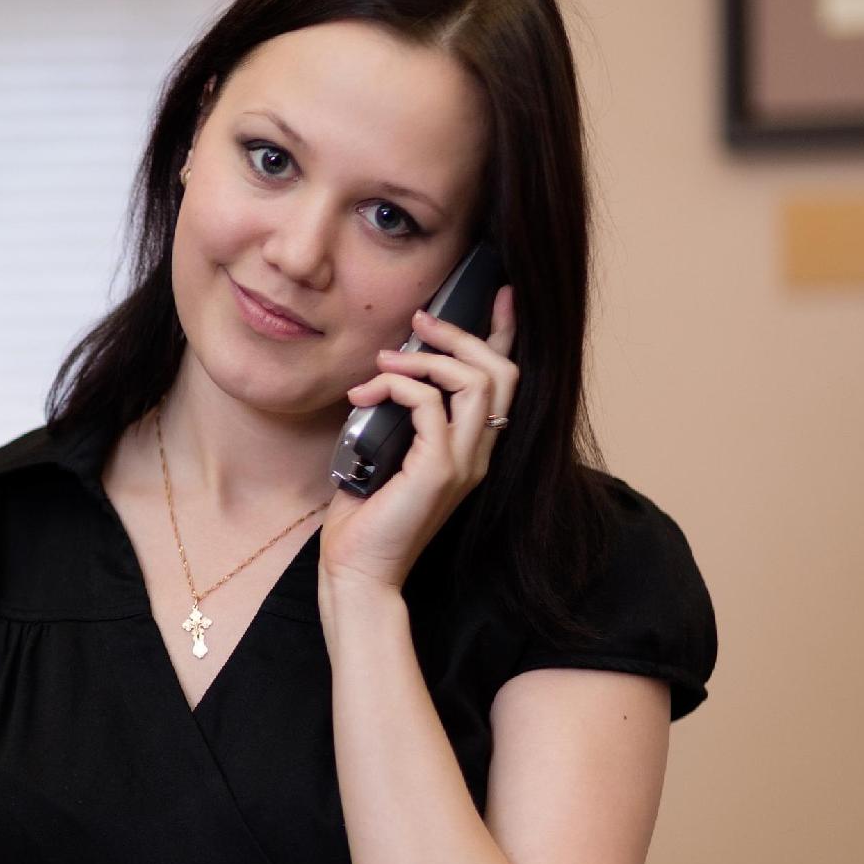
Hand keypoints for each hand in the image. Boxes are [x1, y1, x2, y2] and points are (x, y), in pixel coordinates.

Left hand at [320, 285, 518, 596]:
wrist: (358, 570)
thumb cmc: (365, 517)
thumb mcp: (383, 451)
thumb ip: (397, 416)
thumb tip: (385, 375)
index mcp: (471, 447)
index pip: (504, 382)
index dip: (504, 333)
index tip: (497, 293)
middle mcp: (479, 453)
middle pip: (501, 372)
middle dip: (462, 335)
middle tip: (420, 322)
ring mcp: (465, 463)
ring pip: (477, 383)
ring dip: (427, 361)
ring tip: (385, 364)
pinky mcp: (439, 472)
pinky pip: (431, 408)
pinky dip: (401, 389)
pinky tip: (368, 396)